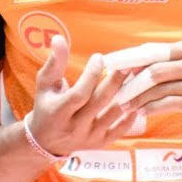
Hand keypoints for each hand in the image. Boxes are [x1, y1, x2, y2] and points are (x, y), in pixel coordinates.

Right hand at [25, 34, 138, 156]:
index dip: (91, 75)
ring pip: (113, 115)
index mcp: (58, 112)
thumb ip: (54, 62)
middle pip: (99, 102)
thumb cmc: (46, 105)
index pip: (79, 93)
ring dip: (127, 95)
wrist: (45, 140)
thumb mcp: (45, 84)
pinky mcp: (100, 143)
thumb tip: (59, 38)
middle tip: (127, 64)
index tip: (100, 57)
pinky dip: (130, 116)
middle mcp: (74, 127)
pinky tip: (136, 99)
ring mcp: (88, 137)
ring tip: (136, 78)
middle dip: (115, 81)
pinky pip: (120, 130)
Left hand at [119, 40, 181, 130]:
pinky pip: (169, 103)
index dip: (130, 60)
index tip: (111, 68)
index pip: (153, 52)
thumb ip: (159, 64)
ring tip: (126, 106)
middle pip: (155, 70)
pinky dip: (151, 108)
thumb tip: (125, 66)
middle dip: (132, 83)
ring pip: (160, 89)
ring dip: (139, 99)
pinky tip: (141, 113)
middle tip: (116, 94)